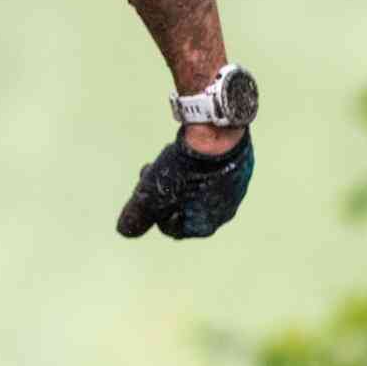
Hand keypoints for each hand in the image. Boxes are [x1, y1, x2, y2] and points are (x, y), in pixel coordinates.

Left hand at [116, 128, 253, 239]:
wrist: (219, 135)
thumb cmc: (185, 169)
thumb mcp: (152, 194)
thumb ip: (139, 214)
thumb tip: (125, 230)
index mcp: (205, 225)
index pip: (172, 229)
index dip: (153, 211)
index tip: (145, 191)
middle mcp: (225, 212)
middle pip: (185, 208)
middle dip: (166, 193)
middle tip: (152, 172)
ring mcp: (236, 190)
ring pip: (200, 189)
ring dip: (182, 178)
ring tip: (169, 160)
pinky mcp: (241, 168)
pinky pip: (215, 172)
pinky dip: (199, 166)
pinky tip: (190, 151)